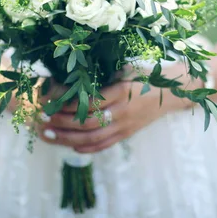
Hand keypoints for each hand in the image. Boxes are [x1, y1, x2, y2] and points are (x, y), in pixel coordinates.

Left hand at [37, 64, 200, 153]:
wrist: (173, 92)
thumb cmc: (148, 75)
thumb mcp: (127, 69)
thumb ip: (105, 74)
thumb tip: (74, 73)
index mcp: (121, 91)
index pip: (89, 101)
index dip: (67, 104)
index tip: (50, 101)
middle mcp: (123, 111)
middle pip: (86, 122)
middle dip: (61, 123)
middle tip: (43, 119)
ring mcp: (125, 125)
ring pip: (92, 137)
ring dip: (68, 138)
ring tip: (49, 135)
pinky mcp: (127, 134)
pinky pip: (105, 145)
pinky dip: (87, 148)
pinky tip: (71, 145)